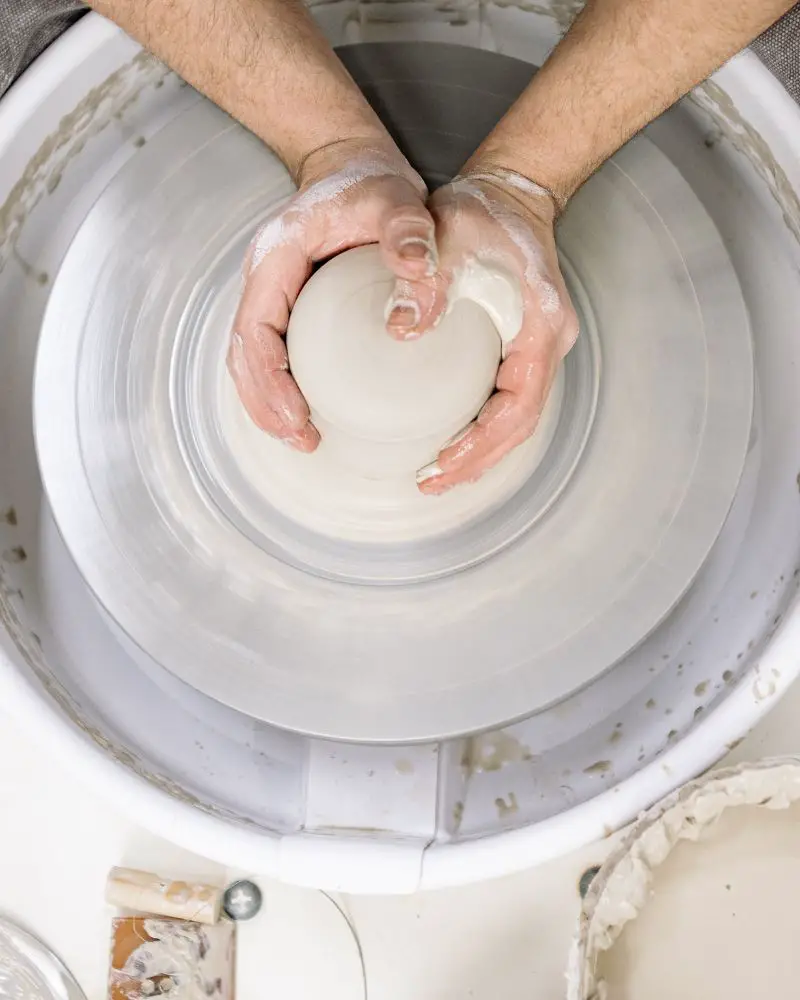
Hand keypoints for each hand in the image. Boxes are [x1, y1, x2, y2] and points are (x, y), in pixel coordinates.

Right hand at [228, 140, 435, 449]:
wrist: (354, 163)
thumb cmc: (372, 181)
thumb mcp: (397, 199)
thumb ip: (408, 232)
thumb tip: (419, 273)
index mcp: (277, 256)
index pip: (256, 329)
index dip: (269, 379)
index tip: (297, 416)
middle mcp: (265, 278)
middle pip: (244, 355)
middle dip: (265, 405)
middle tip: (303, 441)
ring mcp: (273, 293)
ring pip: (252, 359)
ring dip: (269, 404)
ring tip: (304, 439)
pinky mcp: (288, 305)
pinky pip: (273, 353)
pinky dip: (282, 388)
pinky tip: (310, 413)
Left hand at [385, 168, 579, 493]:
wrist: (508, 191)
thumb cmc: (481, 213)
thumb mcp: (448, 238)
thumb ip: (426, 281)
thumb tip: (400, 330)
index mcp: (539, 325)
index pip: (517, 407)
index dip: (481, 445)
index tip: (441, 465)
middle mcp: (548, 342)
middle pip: (520, 425)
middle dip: (478, 461)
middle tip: (432, 482)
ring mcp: (538, 346)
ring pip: (516, 417)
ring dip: (481, 451)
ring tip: (438, 473)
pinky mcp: (522, 344)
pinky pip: (506, 399)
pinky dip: (481, 427)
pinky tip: (451, 439)